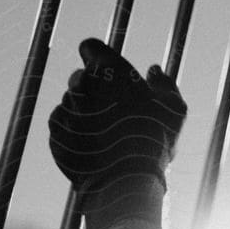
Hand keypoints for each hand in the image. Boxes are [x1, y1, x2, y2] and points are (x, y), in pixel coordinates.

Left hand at [49, 39, 185, 196]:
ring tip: (106, 130)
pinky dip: (74, 128)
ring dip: (85, 108)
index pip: (90, 46)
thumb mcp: (174, 108)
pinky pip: (63, 123)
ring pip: (72, 100)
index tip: (108, 67)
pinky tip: (93, 142)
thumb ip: (164, 83)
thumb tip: (153, 71)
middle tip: (115, 105)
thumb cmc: (153, 140)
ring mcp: (65, 110)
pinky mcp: (55, 133)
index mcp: (108, 70)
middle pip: (81, 76)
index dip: (99, 54)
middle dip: (95, 85)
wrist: (123, 182)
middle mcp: (81, 85)